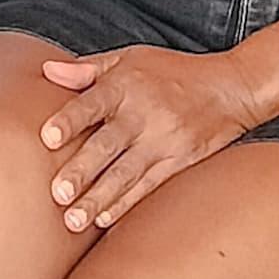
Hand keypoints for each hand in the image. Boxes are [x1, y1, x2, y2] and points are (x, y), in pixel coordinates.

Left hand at [37, 42, 254, 231]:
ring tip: (74, 220)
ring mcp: (163, 140)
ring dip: (99, 198)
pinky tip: (105, 219)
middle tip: (58, 194)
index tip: (47, 138)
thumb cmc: (173, 72)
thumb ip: (88, 69)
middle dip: (82, 170)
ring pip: (126, 173)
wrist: (231, 88)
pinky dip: (127, 203)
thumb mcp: (130, 58)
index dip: (70, 119)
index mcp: (126, 85)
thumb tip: (47, 71)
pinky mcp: (180, 161)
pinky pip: (149, 186)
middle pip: (107, 144)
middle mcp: (143, 113)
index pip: (92, 102)